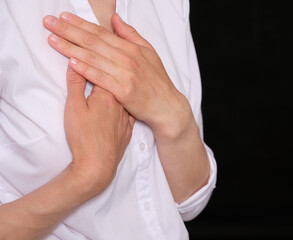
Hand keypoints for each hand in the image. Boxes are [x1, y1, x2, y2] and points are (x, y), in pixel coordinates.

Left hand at [43, 13, 193, 141]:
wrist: (166, 105)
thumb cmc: (157, 80)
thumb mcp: (149, 52)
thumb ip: (130, 35)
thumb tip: (115, 19)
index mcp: (131, 48)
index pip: (101, 33)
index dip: (81, 24)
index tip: (64, 17)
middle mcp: (127, 58)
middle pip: (92, 42)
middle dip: (69, 31)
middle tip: (50, 23)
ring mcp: (125, 74)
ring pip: (93, 58)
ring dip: (70, 48)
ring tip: (52, 40)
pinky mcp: (123, 91)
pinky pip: (100, 78)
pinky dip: (85, 70)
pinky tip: (71, 63)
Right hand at [64, 67, 133, 195]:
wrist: (97, 166)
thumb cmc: (83, 137)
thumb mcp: (74, 108)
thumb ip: (76, 84)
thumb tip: (76, 62)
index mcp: (107, 93)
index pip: (104, 68)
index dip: (98, 58)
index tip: (95, 50)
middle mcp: (121, 102)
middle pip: (117, 79)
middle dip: (110, 67)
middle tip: (106, 61)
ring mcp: (127, 116)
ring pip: (125, 95)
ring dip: (121, 85)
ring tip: (119, 79)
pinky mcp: (129, 128)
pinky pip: (130, 108)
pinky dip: (127, 101)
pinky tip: (129, 98)